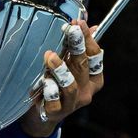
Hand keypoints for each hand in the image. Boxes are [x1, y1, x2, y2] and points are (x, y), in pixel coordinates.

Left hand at [19, 19, 103, 137]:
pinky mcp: (56, 113)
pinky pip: (54, 101)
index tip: (78, 23)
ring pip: (71, 86)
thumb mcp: (67, 65)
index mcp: (93, 79)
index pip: (95, 56)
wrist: (42, 114)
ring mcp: (72, 104)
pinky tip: (44, 81)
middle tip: (70, 31)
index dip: (88, 39)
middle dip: (78, 47)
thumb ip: (76, 49)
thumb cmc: (57, 84)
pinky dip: (50, 90)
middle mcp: (86, 92)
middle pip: (84, 67)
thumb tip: (89, 25)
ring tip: (50, 55)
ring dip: (61, 69)